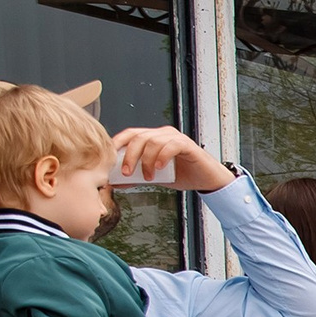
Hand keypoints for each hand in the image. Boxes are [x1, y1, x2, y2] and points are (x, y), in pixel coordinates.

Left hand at [107, 127, 231, 193]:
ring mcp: (175, 137)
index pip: (130, 134)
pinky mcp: (187, 145)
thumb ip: (137, 177)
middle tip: (125, 173)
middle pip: (138, 137)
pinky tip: (159, 168)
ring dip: (145, 161)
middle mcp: (163, 134)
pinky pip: (170, 146)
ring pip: (152, 141)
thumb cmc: (183, 175)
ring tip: (147, 177)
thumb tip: (115, 182)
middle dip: (128, 155)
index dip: (117, 143)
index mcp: (154, 137)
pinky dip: (162, 157)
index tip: (108, 158)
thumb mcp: (155, 177)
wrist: (207, 181)